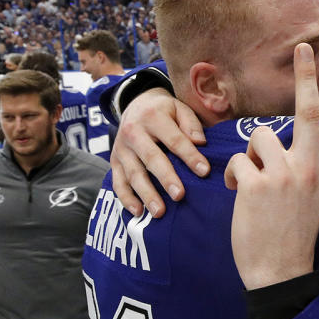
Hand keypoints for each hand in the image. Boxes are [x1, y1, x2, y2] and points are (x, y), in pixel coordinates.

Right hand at [111, 88, 208, 217]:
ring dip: (146, 194)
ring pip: (133, 174)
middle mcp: (133, 133)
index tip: (204, 171)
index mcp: (152, 117)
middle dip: (166, 178)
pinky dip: (126, 198)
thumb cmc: (164, 112)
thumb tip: (200, 142)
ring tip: (160, 212)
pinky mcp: (114, 162)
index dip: (189, 156)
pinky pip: (118, 182)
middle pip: (151, 158)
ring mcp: (121, 149)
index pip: (174, 139)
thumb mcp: (179, 108)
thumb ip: (190, 124)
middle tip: (180, 195)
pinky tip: (138, 212)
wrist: (134, 106)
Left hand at [225, 44, 318, 290]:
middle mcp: (309, 168)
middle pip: (308, 110)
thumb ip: (305, 169)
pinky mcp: (258, 184)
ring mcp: (285, 175)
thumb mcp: (313, 199)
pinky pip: (237, 161)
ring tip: (252, 182)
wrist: (282, 273)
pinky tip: (237, 195)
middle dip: (305, 75)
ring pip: (259, 137)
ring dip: (249, 155)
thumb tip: (279, 144)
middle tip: (302, 45)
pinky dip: (230, 176)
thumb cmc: (292, 236)